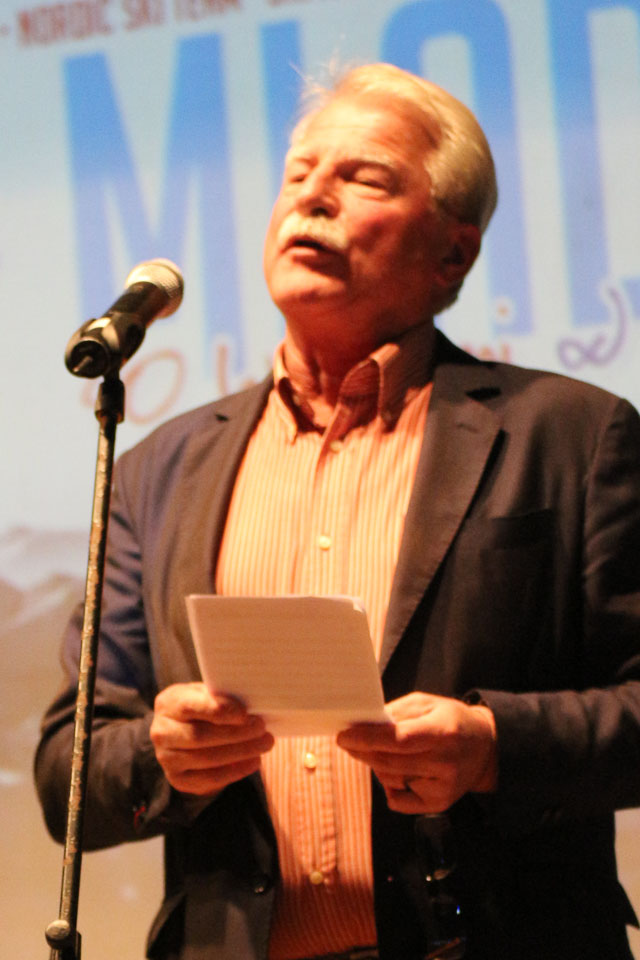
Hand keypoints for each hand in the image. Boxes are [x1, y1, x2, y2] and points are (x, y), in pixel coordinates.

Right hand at [150, 682, 273, 795]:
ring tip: (265, 743)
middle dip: (236, 733)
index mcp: (168, 703)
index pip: (190, 707)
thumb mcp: (205, 694)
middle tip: (262, 727)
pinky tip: (254, 761)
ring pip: (206, 759)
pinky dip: (235, 772)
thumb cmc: (202, 707)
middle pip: (200, 736)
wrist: (182, 732)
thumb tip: (251, 704)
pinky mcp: (178, 779)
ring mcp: (166, 758)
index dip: (219, 711)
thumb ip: (220, 696)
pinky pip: (208, 779)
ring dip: (241, 752)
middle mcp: (161, 732)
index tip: (245, 713)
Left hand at [337, 692, 496, 813]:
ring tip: (381, 750)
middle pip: (390, 762)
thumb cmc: (450, 720)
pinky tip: (399, 771)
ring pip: (390, 779)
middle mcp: (445, 763)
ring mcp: (443, 787)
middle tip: (348, 741)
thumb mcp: (427, 703)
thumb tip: (364, 724)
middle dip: (362, 751)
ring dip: (375, 765)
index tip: (343, 736)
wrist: (484, 748)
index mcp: (443, 732)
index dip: (367, 739)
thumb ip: (396, 712)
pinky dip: (389, 785)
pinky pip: (398, 800)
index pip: (399, 740)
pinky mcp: (439, 804)